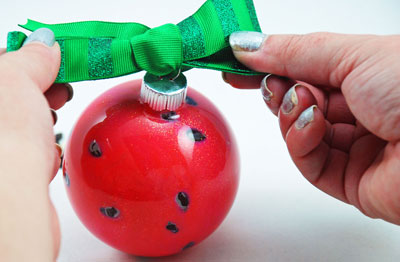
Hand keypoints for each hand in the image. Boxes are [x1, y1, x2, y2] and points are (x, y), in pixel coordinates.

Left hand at [0, 28, 71, 260]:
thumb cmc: (3, 143)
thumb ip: (30, 57)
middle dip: (38, 90)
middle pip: (13, 96)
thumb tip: (44, 45)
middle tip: (57, 89)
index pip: (3, 65)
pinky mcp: (10, 172)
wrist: (11, 199)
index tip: (53, 60)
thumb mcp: (15, 77)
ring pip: (23, 124)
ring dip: (42, 121)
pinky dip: (44, 148)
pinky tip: (47, 151)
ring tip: (50, 122)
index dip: (27, 60)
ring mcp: (1, 149)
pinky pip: (31, 150)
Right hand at [224, 31, 399, 224]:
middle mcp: (359, 109)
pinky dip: (300, 141)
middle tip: (273, 81)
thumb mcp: (351, 54)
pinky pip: (307, 161)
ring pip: (297, 132)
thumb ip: (293, 52)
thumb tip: (248, 46)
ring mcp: (353, 146)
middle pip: (297, 100)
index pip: (304, 68)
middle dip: (279, 89)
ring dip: (291, 115)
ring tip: (306, 104)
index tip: (234, 63)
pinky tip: (313, 127)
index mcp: (364, 74)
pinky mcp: (348, 180)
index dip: (267, 64)